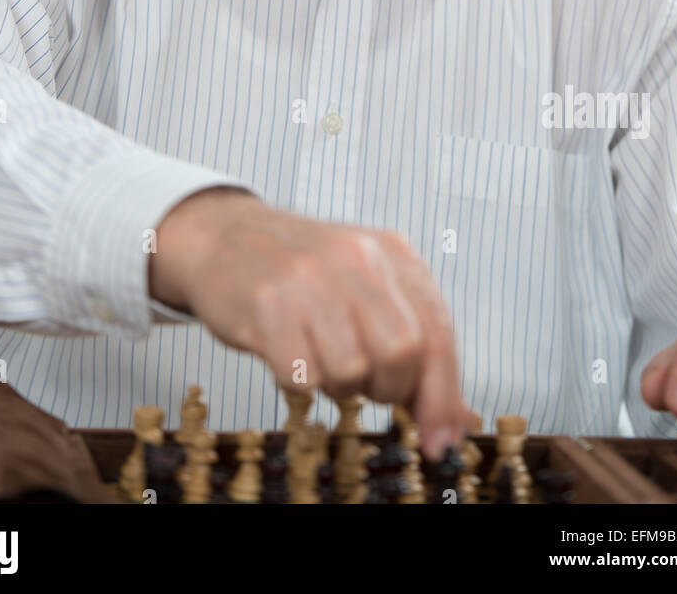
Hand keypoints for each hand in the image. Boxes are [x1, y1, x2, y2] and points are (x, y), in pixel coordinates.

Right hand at [148, 187, 467, 456]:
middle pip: (402, 352)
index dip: (442, 395)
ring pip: (351, 370)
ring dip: (338, 386)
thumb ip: (415, 344)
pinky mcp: (266, 304)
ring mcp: (309, 278)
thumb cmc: (303, 273)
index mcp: (391, 253)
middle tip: (365, 383)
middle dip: (388, 388)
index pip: (438, 331)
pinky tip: (289, 354)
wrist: (226, 236)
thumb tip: (450, 423)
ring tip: (321, 359)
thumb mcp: (368, 289)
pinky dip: (299, 382)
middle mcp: (355, 257)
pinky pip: (301, 377)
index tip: (439, 439)